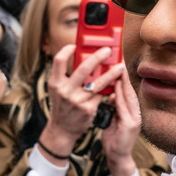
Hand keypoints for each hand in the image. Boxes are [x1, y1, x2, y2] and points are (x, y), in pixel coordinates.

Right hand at [36, 45, 123, 162]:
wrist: (63, 129)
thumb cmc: (63, 105)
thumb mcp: (59, 90)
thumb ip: (68, 76)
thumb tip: (86, 58)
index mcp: (55, 83)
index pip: (58, 61)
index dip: (66, 50)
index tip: (75, 45)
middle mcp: (64, 91)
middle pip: (83, 69)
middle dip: (98, 57)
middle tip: (108, 50)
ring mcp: (77, 100)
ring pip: (98, 82)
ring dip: (112, 73)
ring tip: (121, 66)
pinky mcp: (88, 109)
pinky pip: (101, 94)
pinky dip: (108, 89)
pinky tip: (116, 84)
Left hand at [101, 69, 139, 175]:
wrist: (118, 158)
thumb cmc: (114, 139)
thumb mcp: (114, 119)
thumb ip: (114, 106)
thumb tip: (112, 93)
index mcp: (132, 111)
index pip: (128, 90)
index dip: (125, 77)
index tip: (119, 64)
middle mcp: (136, 113)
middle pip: (131, 90)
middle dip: (125, 75)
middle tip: (120, 60)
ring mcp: (135, 118)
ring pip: (129, 96)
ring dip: (123, 82)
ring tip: (118, 68)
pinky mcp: (131, 125)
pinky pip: (124, 106)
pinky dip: (120, 95)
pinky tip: (116, 86)